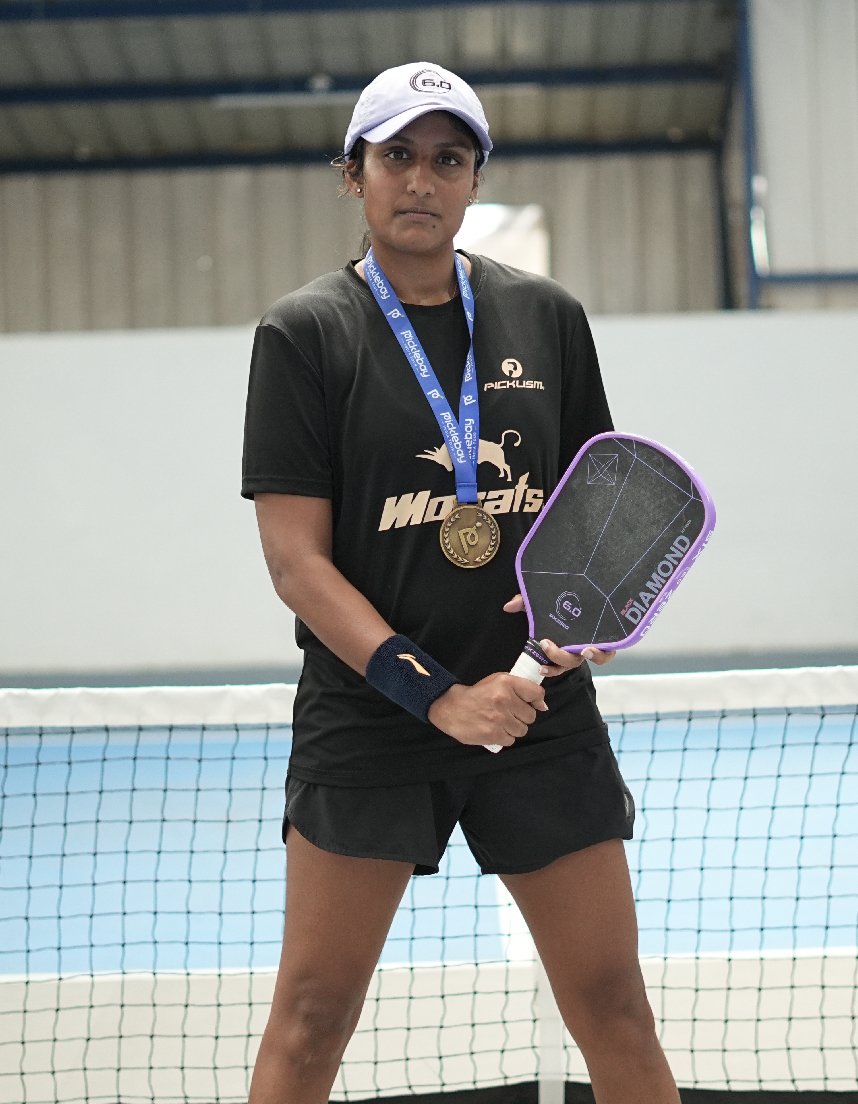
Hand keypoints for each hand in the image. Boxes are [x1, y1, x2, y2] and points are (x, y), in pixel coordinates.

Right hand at [427, 674, 547, 747]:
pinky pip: (511, 740)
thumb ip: (521, 688)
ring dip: (513, 728)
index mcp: (506, 683)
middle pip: (531, 716)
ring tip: (500, 722)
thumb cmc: (477, 694)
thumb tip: (543, 705)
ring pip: (522, 730)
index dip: (535, 701)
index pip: (537, 694)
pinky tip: (495, 729)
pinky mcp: (493, 734)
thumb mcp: (498, 681)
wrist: (452, 707)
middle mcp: (504, 699)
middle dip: (521, 716)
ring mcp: (499, 718)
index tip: (528, 703)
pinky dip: (504, 737)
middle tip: (508, 713)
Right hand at [502, 593, 616, 676]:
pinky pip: (608, 653)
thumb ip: (524, 603)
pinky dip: (602, 654)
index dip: (550, 670)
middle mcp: (576, 647)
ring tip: (584, 650)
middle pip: (569, 663)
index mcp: (561, 644)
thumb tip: (508, 606)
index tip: (540, 668)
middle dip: (558, 658)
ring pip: (590, 660)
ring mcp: (592, 643)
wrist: (590, 588)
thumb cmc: (561, 599)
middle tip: (546, 644)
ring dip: (587, 658)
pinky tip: (594, 647)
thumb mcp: (540, 601)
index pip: (555, 665)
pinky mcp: (607, 639)